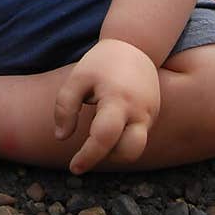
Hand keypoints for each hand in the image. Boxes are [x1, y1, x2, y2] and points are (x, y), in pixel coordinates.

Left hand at [53, 39, 160, 173]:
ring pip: (136, 148)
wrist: (135, 46)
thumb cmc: (101, 63)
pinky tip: (109, 123)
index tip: (74, 168)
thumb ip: (65, 108)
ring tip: (98, 133)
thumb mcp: (77, 79)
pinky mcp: (153, 115)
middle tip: (88, 151)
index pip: (104, 137)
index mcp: (117, 100)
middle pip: (129, 151)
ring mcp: (150, 114)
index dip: (88, 157)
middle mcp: (139, 111)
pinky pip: (138, 136)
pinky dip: (122, 139)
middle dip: (108, 158)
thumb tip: (61, 137)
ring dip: (115, 151)